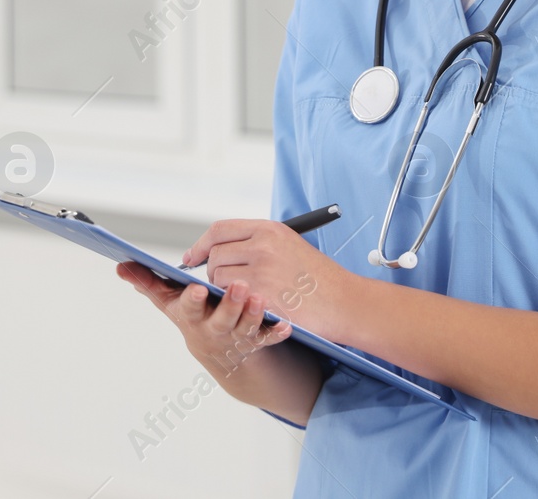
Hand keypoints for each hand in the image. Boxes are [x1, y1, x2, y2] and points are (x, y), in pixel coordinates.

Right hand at [116, 263, 292, 377]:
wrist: (218, 352)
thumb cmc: (192, 315)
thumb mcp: (168, 302)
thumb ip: (147, 282)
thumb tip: (120, 265)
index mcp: (190, 316)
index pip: (188, 306)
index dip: (192, 298)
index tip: (197, 287)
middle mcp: (213, 329)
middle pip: (221, 320)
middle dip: (229, 306)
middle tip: (241, 287)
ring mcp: (235, 337)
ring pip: (246, 329)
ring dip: (254, 315)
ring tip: (260, 298)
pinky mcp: (256, 341)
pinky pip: (268, 339)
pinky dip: (276, 333)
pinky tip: (286, 325)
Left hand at [181, 219, 350, 338]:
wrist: (345, 301)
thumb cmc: (318, 278)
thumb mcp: (289, 245)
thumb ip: (256, 242)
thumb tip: (220, 250)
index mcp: (269, 229)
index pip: (220, 230)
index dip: (201, 245)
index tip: (192, 258)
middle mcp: (262, 244)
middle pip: (215, 254)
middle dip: (213, 272)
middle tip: (226, 285)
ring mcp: (261, 269)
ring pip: (218, 278)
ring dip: (224, 291)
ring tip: (245, 297)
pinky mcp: (261, 295)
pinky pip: (230, 298)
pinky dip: (234, 305)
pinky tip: (250, 308)